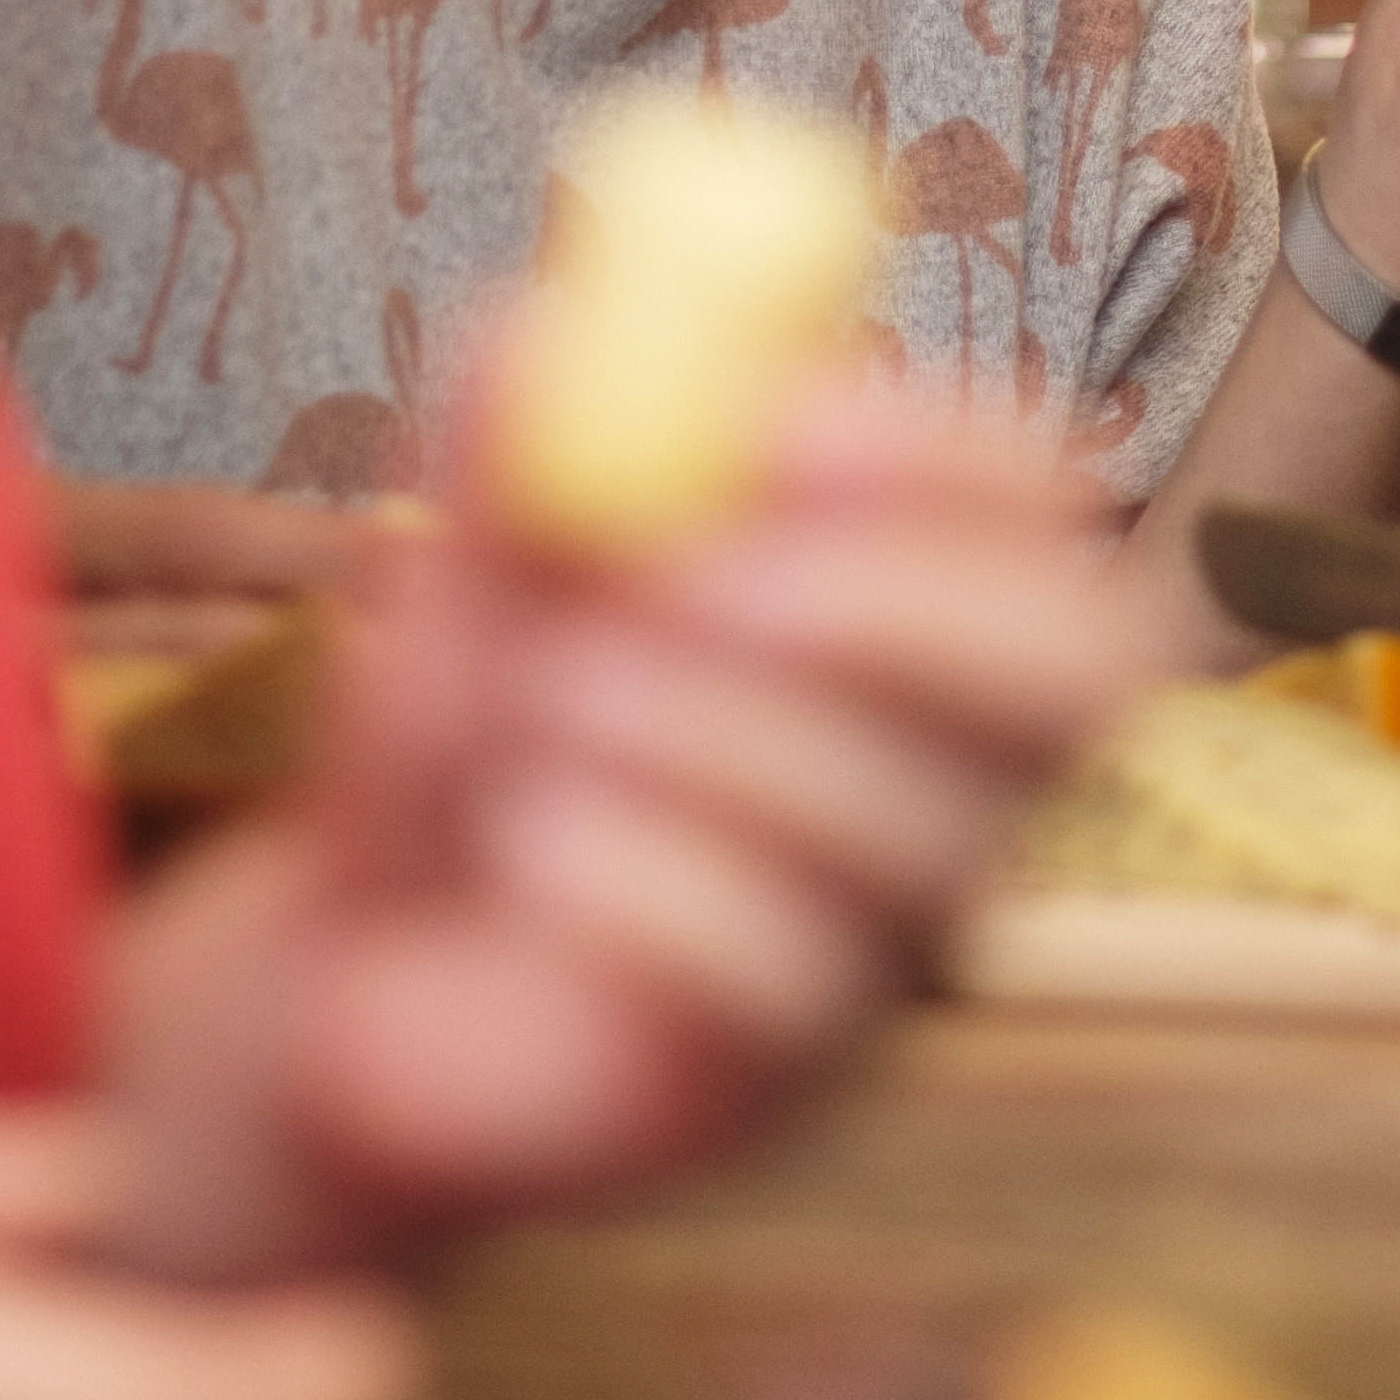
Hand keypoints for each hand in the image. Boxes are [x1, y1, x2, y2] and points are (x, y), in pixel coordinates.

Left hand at [92, 393, 1170, 1291]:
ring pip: (912, 833)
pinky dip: (639, 876)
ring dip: (708, 735)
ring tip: (540, 712)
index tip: (775, 419)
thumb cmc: (451, 748)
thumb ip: (514, 443)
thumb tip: (542, 314)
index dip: (948, 453)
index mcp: (901, 620)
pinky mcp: (775, 1085)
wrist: (326, 973)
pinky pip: (778, 976)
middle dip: (889, 604)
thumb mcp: (473, 567)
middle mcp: (943, 784)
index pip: (1047, 515)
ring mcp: (879, 948)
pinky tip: (527, 842)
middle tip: (696, 582)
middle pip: (1074, 679)